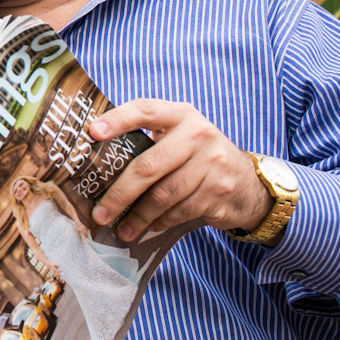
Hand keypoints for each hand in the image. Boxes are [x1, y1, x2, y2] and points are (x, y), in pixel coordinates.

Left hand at [88, 99, 272, 241]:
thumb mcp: (179, 137)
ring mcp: (212, 163)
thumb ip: (148, 139)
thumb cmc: (197, 157)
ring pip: (163, 195)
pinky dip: (159, 222)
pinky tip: (148, 227)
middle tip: (99, 214)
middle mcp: (198, 135)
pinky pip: (179, 211)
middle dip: (119, 194)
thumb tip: (97, 163)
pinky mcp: (220, 191)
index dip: (117, 120)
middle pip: (148, 166)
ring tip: (123, 229)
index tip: (91, 133)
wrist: (249, 182)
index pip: (145, 110)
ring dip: (138, 217)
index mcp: (180, 115)